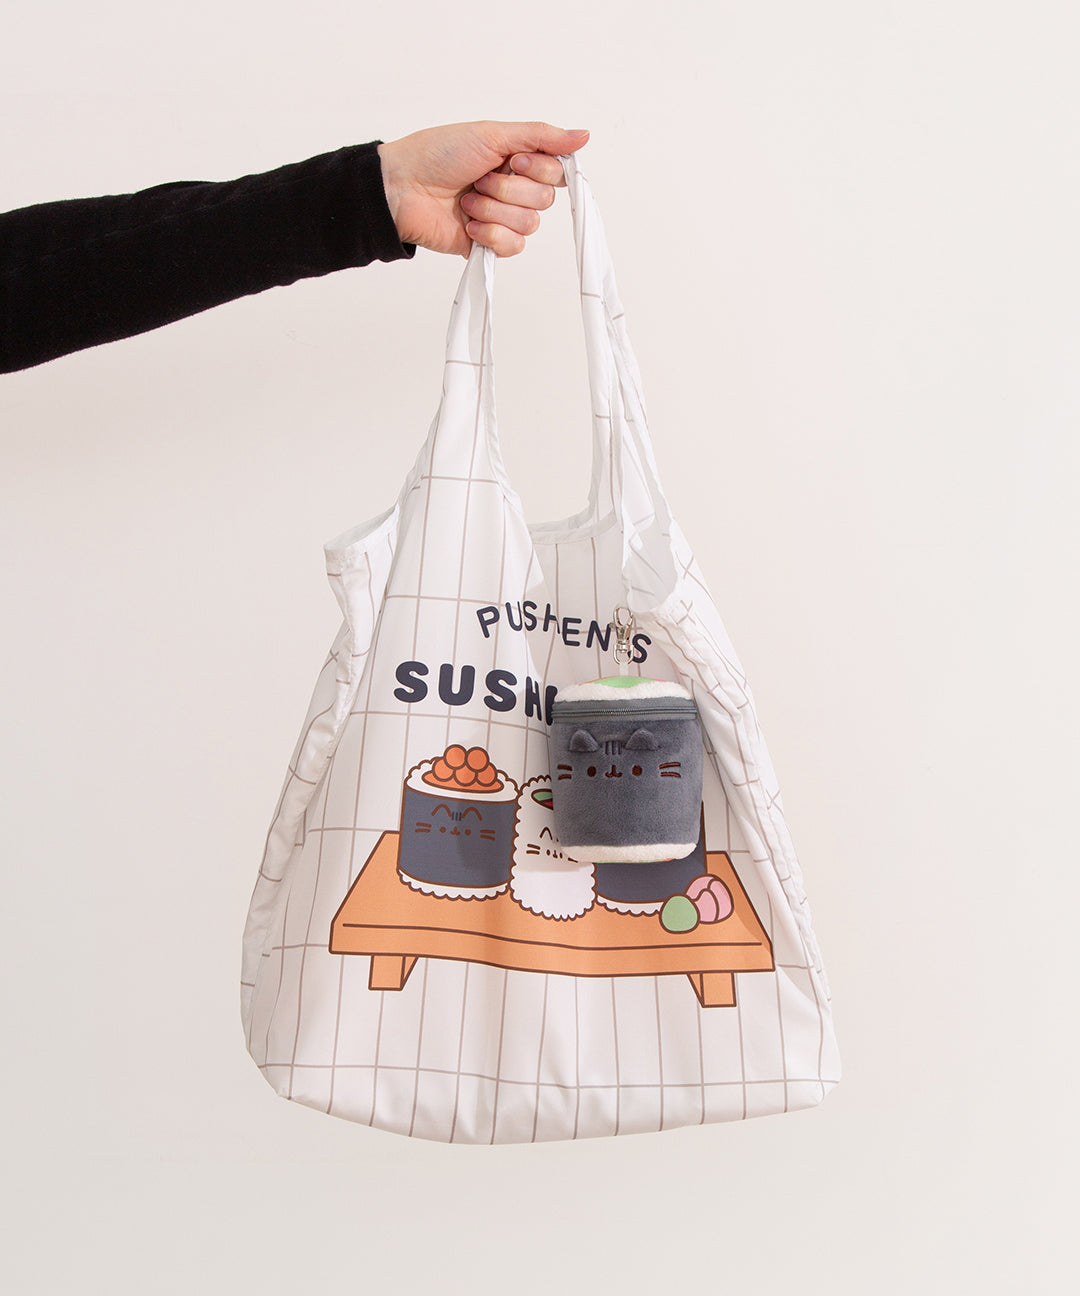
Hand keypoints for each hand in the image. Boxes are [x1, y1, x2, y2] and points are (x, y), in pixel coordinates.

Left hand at [377, 120, 589, 257]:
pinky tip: (469, 225)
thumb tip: (583, 135)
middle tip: (481, 178)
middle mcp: (513, 190)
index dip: (538, 169)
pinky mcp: (489, 245)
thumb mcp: (492, 134)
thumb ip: (541, 136)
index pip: (556, 173)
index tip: (512, 160)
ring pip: (529, 224)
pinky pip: (513, 247)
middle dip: (510, 189)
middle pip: (545, 200)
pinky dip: (490, 234)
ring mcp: (501, 219)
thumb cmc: (439, 154)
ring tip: (468, 200)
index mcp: (518, 161)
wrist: (403, 188)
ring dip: (494, 210)